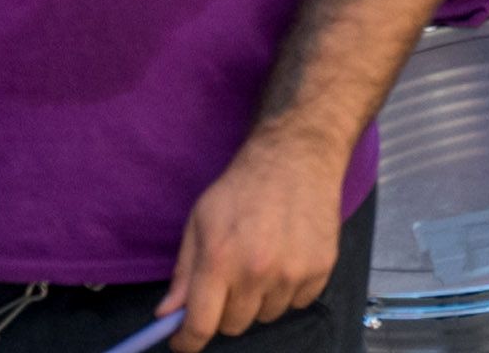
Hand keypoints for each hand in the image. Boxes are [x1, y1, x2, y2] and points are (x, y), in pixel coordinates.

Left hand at [158, 124, 350, 349]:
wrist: (297, 155)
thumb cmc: (241, 188)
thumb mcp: (199, 221)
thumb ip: (184, 272)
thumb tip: (167, 314)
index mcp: (220, 260)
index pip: (201, 325)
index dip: (188, 341)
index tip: (184, 342)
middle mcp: (257, 272)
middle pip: (234, 325)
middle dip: (225, 310)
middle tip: (230, 281)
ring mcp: (293, 272)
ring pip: (267, 315)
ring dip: (259, 300)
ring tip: (263, 262)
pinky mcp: (322, 268)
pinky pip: (297, 303)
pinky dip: (289, 290)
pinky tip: (287, 258)